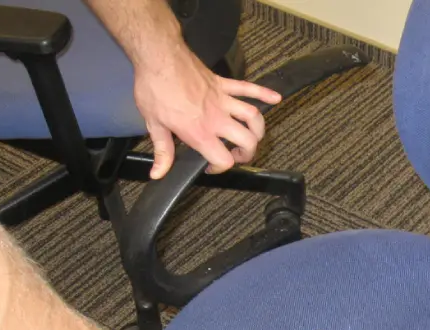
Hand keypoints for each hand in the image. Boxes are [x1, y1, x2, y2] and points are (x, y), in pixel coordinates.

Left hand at [133, 47, 281, 178]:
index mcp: (200, 132)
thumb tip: (158, 173)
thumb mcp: (154, 124)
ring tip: (252, 135)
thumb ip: (162, 152)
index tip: (210, 166)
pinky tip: (276, 98)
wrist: (158, 56)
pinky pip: (248, 88)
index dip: (220, 168)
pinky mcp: (223, 84)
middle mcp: (217, 118)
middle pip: (248, 141)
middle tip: (236, 154)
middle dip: (247, 152)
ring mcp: (223, 100)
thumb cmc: (154, 88)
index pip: (224, 160)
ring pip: (253, 117)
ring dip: (258, 129)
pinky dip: (264, 93)